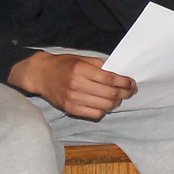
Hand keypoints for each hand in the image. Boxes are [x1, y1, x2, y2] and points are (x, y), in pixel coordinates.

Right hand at [9, 52, 136, 118]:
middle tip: (130, 91)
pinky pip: (94, 114)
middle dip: (125, 93)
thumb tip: (118, 75)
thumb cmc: (63, 65)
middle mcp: (77, 84)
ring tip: (119, 98)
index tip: (132, 83)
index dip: (124, 82)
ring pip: (104, 106)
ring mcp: (73, 99)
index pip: (109, 79)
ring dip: (116, 103)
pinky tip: (105, 105)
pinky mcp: (70, 109)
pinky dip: (103, 110)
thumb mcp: (81, 59)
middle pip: (109, 94)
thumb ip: (99, 66)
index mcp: (80, 69)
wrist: (41, 74)